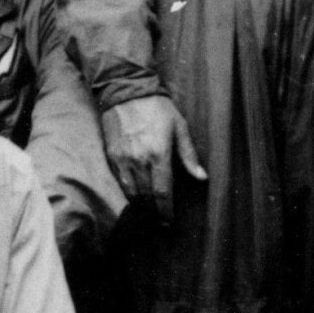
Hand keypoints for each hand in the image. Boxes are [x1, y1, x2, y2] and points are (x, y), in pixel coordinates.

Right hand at [102, 94, 205, 222]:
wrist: (126, 90)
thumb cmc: (158, 107)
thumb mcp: (179, 127)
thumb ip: (189, 155)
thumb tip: (201, 177)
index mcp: (159, 155)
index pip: (162, 193)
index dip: (166, 211)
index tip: (168, 222)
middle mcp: (140, 160)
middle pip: (147, 197)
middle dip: (154, 212)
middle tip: (160, 221)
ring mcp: (123, 159)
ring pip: (131, 193)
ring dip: (140, 205)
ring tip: (148, 212)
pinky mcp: (112, 156)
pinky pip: (119, 181)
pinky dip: (127, 192)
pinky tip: (134, 196)